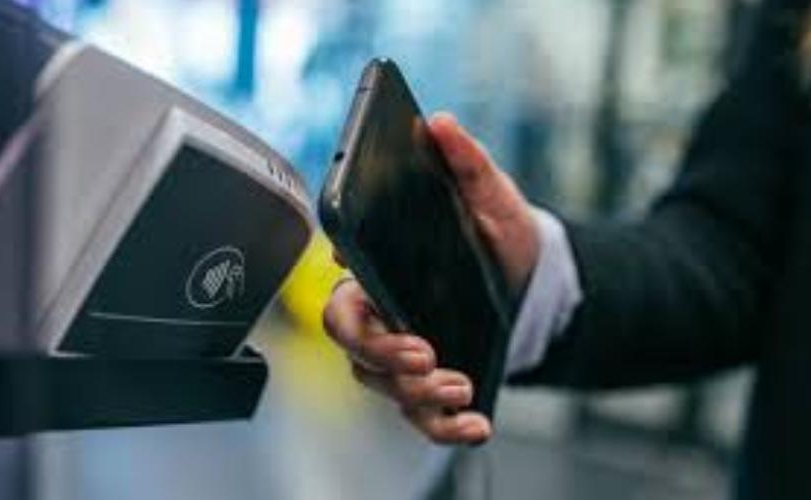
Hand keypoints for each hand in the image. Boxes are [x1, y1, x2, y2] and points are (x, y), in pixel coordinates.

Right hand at [323, 114, 540, 443]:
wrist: (534, 279)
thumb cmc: (500, 237)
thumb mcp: (492, 197)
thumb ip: (467, 163)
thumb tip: (441, 124)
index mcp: (383, 273)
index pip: (343, 292)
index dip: (352, 303)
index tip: (380, 300)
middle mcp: (384, 317)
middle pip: (354, 345)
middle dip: (381, 354)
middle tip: (424, 353)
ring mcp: (405, 355)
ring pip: (385, 386)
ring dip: (419, 393)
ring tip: (461, 385)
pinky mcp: (433, 383)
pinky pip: (423, 415)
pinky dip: (444, 426)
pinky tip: (476, 424)